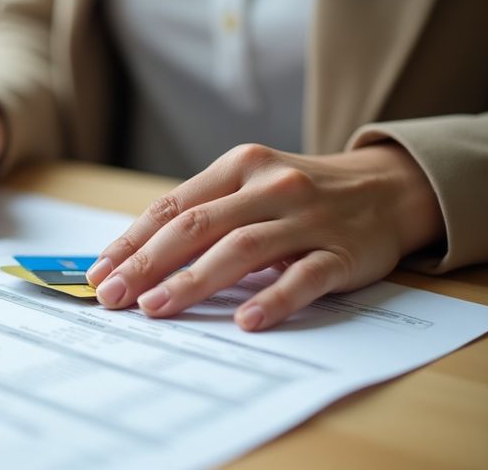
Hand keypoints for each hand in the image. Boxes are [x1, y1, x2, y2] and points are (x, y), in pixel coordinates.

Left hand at [86, 143, 443, 330]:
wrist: (389, 188)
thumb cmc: (300, 195)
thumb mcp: (250, 186)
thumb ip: (203, 214)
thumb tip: (135, 260)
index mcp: (239, 167)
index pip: (172, 206)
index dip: (131, 241)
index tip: (98, 273)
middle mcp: (269, 186)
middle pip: (197, 226)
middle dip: (147, 264)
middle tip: (113, 297)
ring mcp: (307, 218)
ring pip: (241, 249)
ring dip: (193, 281)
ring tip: (156, 309)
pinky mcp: (342, 252)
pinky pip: (304, 277)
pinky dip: (273, 299)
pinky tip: (245, 322)